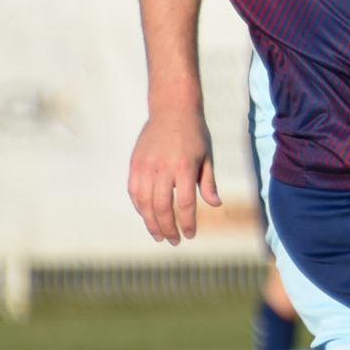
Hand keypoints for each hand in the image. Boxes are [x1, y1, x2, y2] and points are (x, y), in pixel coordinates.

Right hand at [127, 102, 219, 244]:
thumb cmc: (194, 134)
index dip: (187, 224)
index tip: (190, 235)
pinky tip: (147, 217)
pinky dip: (140, 207)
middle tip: (174, 241)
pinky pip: (134, 191)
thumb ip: (208, 182)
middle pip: (161, 207)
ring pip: (144, 203)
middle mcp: (163, 167)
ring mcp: (146, 165)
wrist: (172, 108)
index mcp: (184, 167)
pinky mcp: (135, 162)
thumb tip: (215, 204)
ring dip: (151, 223)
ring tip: (159, 236)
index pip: (184, 204)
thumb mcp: (207, 156)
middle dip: (167, 229)